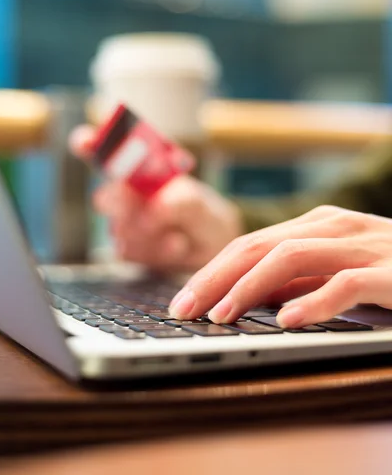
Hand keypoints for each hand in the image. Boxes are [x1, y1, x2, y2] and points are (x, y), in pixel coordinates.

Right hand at [69, 125, 242, 270]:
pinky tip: (177, 245)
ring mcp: (123, 223)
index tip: (84, 142)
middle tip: (148, 209)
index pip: (106, 152)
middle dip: (125, 205)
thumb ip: (183, 200)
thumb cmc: (203, 213)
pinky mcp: (127, 250)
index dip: (88, 143)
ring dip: (153, 233)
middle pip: (105, 197)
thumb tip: (157, 206)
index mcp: (140, 169)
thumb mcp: (201, 202)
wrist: (212, 248)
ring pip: (120, 229)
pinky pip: (130, 251)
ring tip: (179, 231)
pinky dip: (157, 250)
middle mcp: (126, 194)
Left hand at [169, 205, 391, 326]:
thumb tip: (249, 298)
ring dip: (250, 288)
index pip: (251, 244)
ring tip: (221, 316)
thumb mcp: (336, 272)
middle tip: (183, 310)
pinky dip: (314, 302)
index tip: (182, 301)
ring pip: (293, 257)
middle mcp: (335, 227)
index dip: (212, 271)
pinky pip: (347, 284)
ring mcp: (364, 246)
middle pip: (261, 246)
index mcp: (319, 224)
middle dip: (215, 278)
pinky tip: (288, 321)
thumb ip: (299, 279)